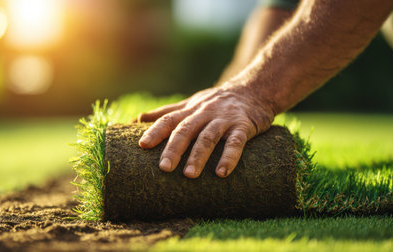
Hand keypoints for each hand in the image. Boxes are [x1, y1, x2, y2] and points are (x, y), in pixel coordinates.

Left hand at [138, 84, 273, 177]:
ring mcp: (224, 120)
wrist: (254, 90)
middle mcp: (204, 113)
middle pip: (186, 130)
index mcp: (190, 110)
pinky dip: (229, 157)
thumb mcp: (191, 103)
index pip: (169, 119)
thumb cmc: (216, 101)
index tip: (142, 145)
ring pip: (208, 137)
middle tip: (163, 168)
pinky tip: (222, 173)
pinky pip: (235, 142)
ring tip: (189, 175)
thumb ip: (167, 112)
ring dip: (198, 156)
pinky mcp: (243, 126)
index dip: (155, 131)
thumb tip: (138, 118)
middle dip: (174, 148)